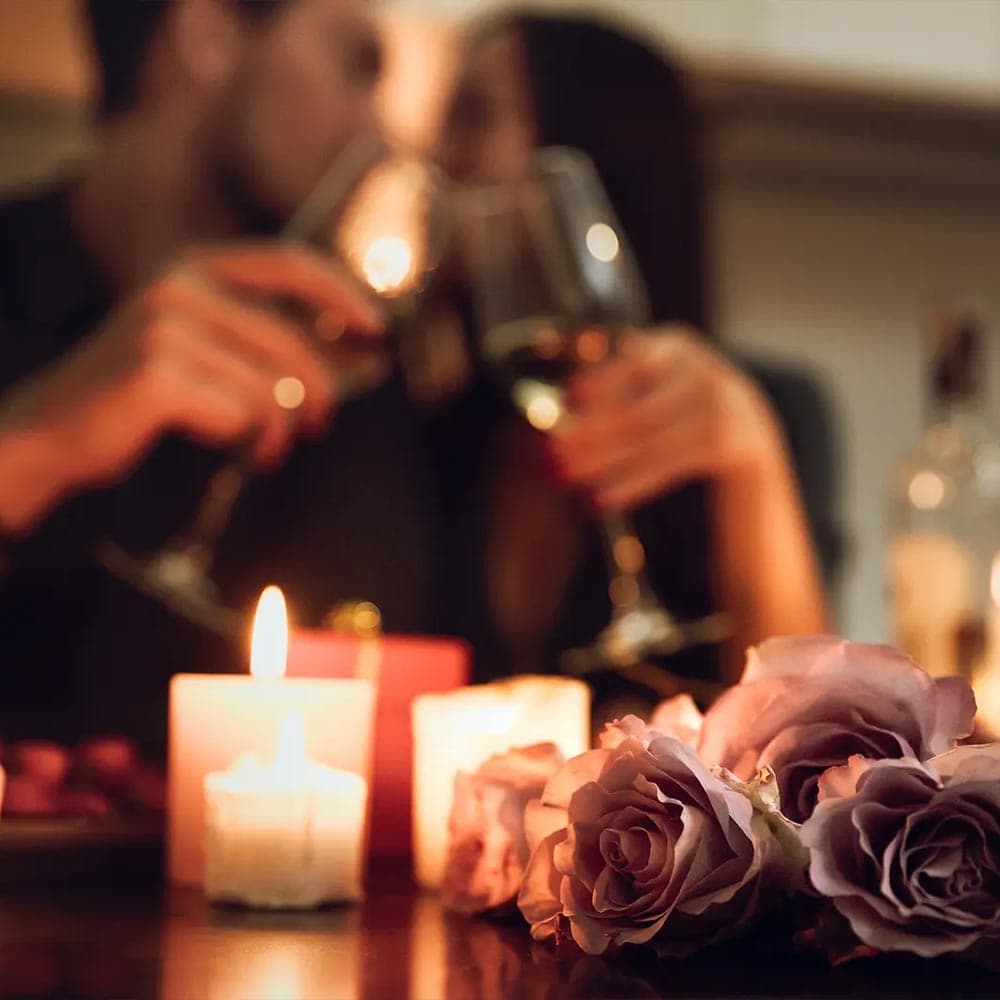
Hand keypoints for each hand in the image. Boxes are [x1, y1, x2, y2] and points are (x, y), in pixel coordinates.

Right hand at [0, 243, 382, 532]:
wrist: (52, 434)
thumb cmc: (138, 397)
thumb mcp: (196, 347)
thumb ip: (253, 336)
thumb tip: (343, 354)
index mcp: (192, 268)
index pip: (286, 262)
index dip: (340, 292)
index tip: (375, 328)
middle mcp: (176, 286)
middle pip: (287, 338)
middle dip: (320, 388)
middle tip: (321, 424)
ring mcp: (162, 326)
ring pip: (268, 383)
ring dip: (279, 428)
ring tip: (266, 449)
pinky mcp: (155, 372)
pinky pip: (241, 412)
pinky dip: (252, 441)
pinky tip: (242, 453)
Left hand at [549, 328, 784, 510]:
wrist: (751, 436)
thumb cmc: (682, 411)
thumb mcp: (655, 387)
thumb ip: (614, 391)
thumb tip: (561, 407)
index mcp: (677, 346)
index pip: (634, 363)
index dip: (601, 380)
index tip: (569, 396)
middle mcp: (704, 372)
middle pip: (636, 409)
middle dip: (589, 435)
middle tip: (552, 455)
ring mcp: (723, 409)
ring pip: (649, 441)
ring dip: (603, 462)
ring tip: (567, 478)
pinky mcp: (731, 446)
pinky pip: (669, 467)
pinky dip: (632, 483)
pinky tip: (601, 498)